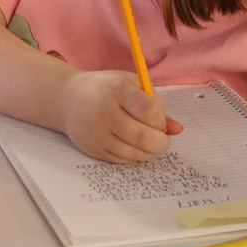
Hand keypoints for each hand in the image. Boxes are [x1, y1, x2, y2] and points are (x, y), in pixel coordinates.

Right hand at [59, 70, 182, 162]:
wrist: (70, 98)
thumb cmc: (108, 89)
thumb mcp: (133, 86)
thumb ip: (157, 105)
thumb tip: (177, 130)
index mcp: (119, 91)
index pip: (149, 110)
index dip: (161, 120)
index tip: (161, 121)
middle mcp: (105, 113)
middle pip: (143, 137)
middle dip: (161, 143)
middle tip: (163, 140)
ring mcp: (97, 133)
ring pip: (134, 153)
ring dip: (149, 152)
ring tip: (149, 142)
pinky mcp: (92, 148)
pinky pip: (122, 160)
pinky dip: (133, 156)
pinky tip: (133, 145)